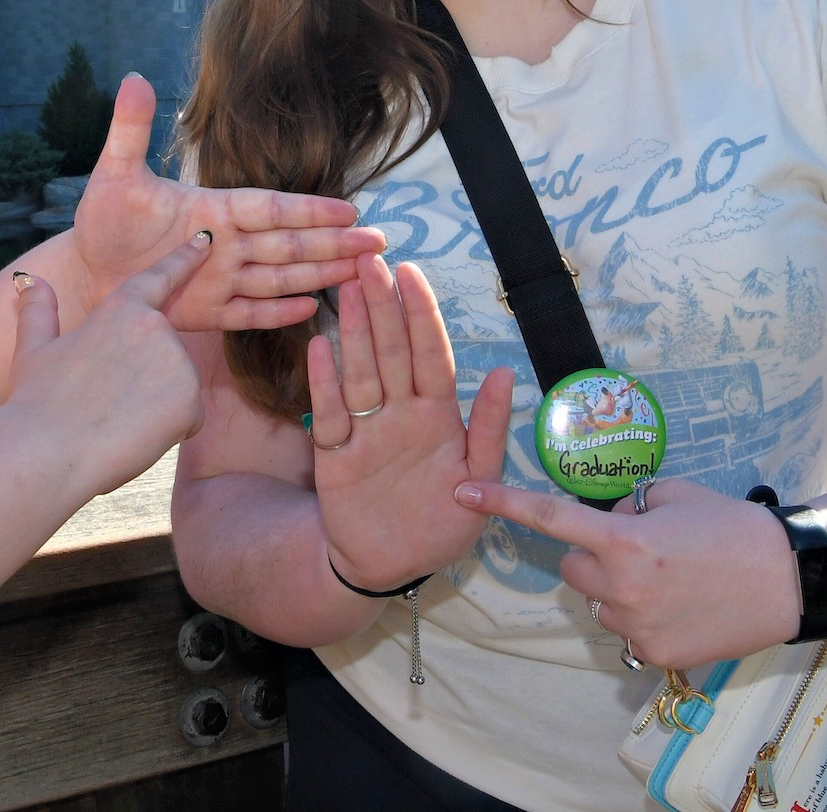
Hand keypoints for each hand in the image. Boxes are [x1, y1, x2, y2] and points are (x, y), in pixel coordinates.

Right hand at [7, 232, 211, 494]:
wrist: (46, 451)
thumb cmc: (36, 401)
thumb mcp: (32, 349)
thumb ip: (38, 311)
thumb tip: (27, 280)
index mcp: (121, 309)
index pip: (160, 277)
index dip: (185, 258)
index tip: (208, 239)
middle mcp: (157, 328)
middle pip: (166, 355)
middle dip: (145, 380)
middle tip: (105, 400)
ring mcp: (177, 364)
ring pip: (178, 390)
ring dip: (156, 408)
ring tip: (114, 418)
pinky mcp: (190, 401)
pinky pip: (189, 420)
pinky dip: (167, 432)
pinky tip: (133, 434)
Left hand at [72, 74, 384, 331]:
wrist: (83, 269)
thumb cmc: (103, 218)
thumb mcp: (115, 172)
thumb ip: (131, 129)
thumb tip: (134, 78)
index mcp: (213, 208)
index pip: (269, 208)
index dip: (307, 209)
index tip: (348, 210)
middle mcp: (225, 244)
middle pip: (287, 244)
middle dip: (332, 244)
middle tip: (378, 243)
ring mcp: (219, 279)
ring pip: (278, 277)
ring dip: (318, 274)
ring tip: (360, 273)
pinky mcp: (205, 312)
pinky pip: (248, 314)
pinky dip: (277, 313)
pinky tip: (313, 310)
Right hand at [311, 255, 515, 593]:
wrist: (391, 565)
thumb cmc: (441, 523)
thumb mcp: (480, 482)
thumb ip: (491, 430)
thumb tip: (506, 372)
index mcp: (438, 415)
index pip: (432, 355)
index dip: (422, 314)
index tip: (411, 273)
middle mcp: (400, 412)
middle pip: (392, 351)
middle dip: (382, 306)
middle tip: (369, 262)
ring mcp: (367, 429)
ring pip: (361, 371)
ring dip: (355, 331)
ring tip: (345, 289)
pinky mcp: (336, 453)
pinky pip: (331, 412)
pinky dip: (324, 381)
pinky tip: (320, 345)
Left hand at [451, 476, 800, 667]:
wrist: (790, 578)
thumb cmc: (734, 528)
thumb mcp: (677, 495)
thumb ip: (631, 507)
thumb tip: (610, 519)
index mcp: (625, 541)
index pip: (550, 518)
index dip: (502, 502)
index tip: (463, 492)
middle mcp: (622, 587)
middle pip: (573, 567)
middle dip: (594, 554)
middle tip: (640, 547)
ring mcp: (637, 626)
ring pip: (599, 601)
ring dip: (619, 588)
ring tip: (671, 578)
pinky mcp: (656, 654)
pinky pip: (628, 629)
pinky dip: (645, 616)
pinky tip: (682, 605)